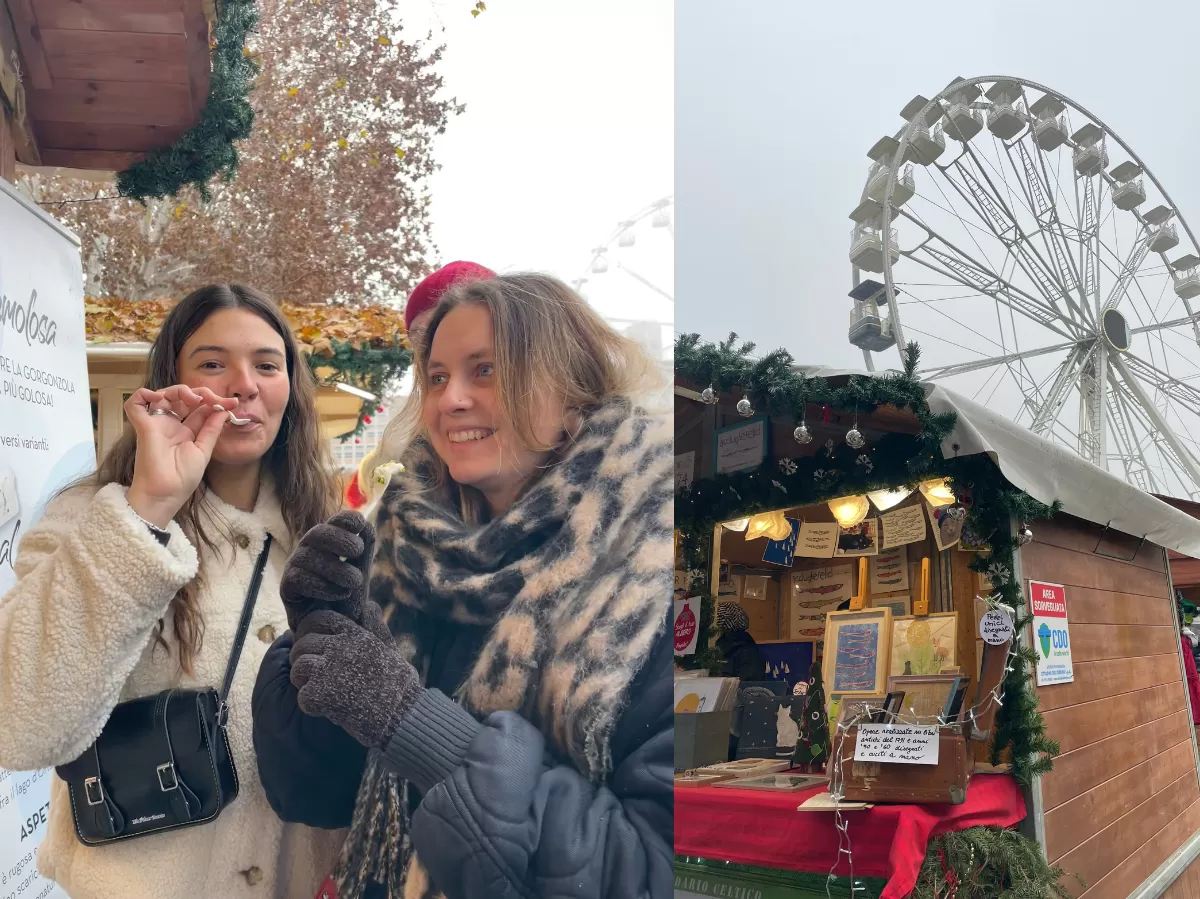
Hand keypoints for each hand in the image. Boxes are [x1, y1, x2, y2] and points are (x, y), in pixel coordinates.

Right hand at [124, 385, 240, 527]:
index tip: (233, 403)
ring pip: (163, 395)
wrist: (166, 494)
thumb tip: (224, 410)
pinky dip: (143, 394)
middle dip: (201, 393)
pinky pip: (135, 404)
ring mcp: (157, 424)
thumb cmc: (183, 478)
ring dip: (179, 390)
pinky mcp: (143, 426)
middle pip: (183, 397)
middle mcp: (171, 424)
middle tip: (216, 399)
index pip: (200, 408)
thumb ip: (211, 429)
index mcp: (187, 431)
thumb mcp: (203, 450)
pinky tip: (159, 397)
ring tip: (194, 398)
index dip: (215, 402)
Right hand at [279, 511, 375, 632]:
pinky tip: (340, 593)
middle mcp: (309, 550)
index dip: (345, 519)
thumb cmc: (347, 596)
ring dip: (336, 568)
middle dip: (339, 538)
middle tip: (358, 551)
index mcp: (328, 542)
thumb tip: (365, 526)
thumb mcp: (360, 571)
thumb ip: (363, 550)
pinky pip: (297, 579)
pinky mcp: (287, 589)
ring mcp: (295, 568)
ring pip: (307, 556)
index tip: (361, 526)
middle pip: (317, 533)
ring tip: (355, 581)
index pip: (334, 522)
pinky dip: (322, 586)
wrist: (333, 630)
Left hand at [290, 607, 420, 748]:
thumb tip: (370, 606)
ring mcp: (328, 670)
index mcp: (354, 634)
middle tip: (316, 675)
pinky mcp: (320, 694)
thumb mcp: (389, 647)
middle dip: (303, 659)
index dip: (308, 631)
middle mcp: (339, 647)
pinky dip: (312, 705)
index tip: (314, 646)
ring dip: (304, 683)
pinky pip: (302, 696)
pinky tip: (328, 709)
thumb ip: (375, 626)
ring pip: (298, 669)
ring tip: (322, 692)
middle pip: (302, 645)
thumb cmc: (399, 683)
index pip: (317, 619)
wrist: (403, 714)